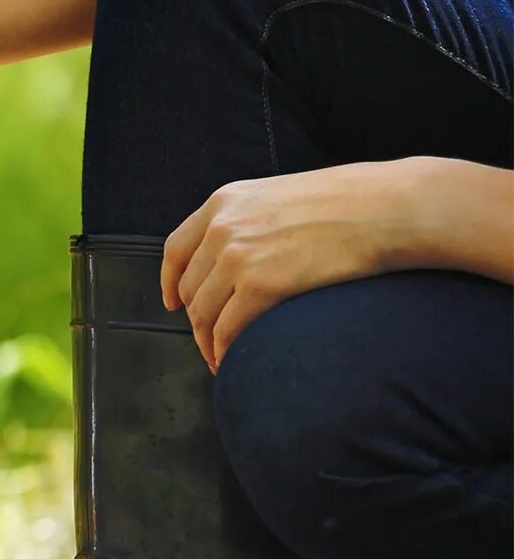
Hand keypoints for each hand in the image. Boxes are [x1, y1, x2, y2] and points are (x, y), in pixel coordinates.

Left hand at [161, 163, 412, 371]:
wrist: (388, 207)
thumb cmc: (351, 202)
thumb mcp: (282, 196)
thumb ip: (252, 220)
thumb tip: (242, 254)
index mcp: (224, 201)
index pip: (175, 249)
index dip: (171, 282)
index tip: (173, 302)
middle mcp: (222, 228)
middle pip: (190, 288)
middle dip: (196, 319)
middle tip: (210, 340)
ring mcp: (237, 256)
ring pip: (204, 314)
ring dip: (208, 343)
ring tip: (222, 359)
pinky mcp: (260, 285)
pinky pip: (228, 331)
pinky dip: (225, 352)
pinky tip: (233, 363)